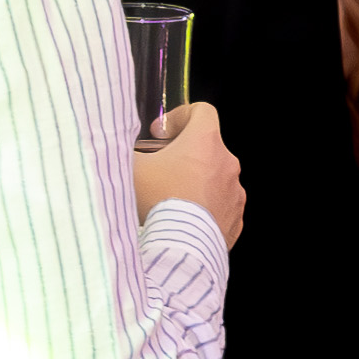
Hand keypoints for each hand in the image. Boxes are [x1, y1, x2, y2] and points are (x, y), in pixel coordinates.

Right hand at [136, 101, 244, 245]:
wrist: (178, 248)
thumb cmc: (157, 203)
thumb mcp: (131, 169)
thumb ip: (128, 153)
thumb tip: (123, 152)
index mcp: (205, 141)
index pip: (202, 111)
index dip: (179, 117)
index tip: (161, 135)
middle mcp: (226, 162)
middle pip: (206, 148)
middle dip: (184, 156)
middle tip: (160, 171)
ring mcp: (234, 192)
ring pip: (214, 178)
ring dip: (195, 183)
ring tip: (170, 200)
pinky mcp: (235, 219)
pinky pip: (219, 206)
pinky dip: (204, 209)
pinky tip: (183, 219)